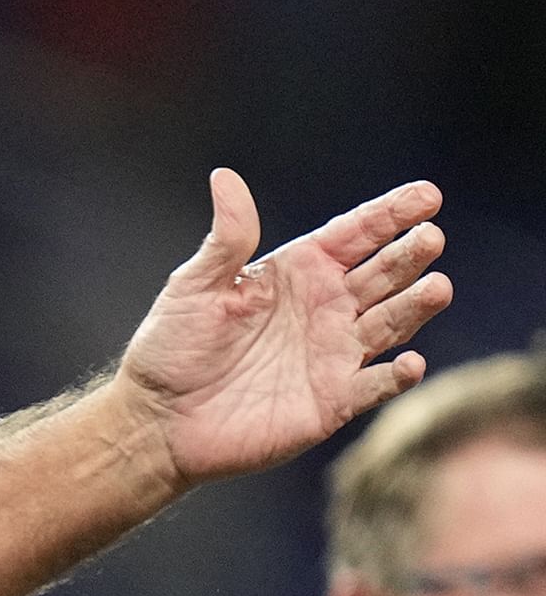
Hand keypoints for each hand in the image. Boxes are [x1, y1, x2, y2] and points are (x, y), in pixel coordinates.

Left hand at [105, 171, 449, 491]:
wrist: (157, 418)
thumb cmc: (172, 346)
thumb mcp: (195, 285)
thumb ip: (227, 238)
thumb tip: (225, 177)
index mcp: (298, 273)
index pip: (355, 235)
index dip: (390, 214)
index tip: (427, 195)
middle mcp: (326, 309)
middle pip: (382, 274)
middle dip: (409, 255)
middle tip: (429, 238)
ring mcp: (333, 354)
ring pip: (390, 323)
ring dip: (415, 306)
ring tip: (437, 286)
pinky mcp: (332, 401)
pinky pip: (374, 385)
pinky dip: (396, 376)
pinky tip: (410, 362)